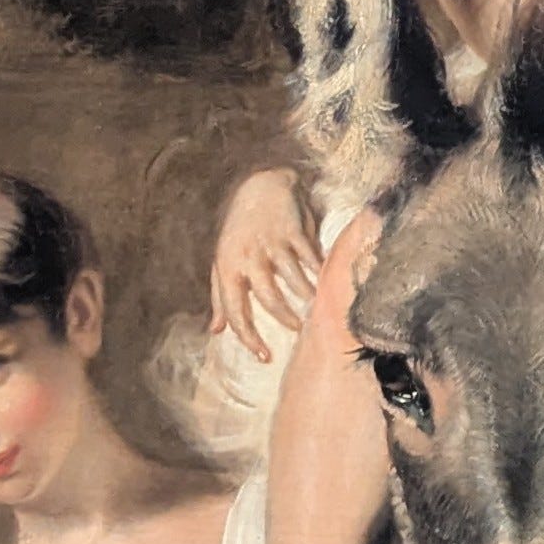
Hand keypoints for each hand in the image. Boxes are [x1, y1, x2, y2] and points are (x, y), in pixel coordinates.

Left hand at [212, 165, 320, 361]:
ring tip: (315, 308)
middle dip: (286, 318)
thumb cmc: (239, 231)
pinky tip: (326, 282)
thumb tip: (217, 330)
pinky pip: (312, 259)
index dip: (249, 337)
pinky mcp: (295, 231)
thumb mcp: (223, 262)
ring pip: (296, 280)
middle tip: (298, 330)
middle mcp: (249, 255)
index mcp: (228, 267)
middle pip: (270, 298)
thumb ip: (220, 297)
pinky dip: (321, 273)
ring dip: (308, 298)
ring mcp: (273, 242)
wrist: (259, 186)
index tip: (264, 357)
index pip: (236, 310)